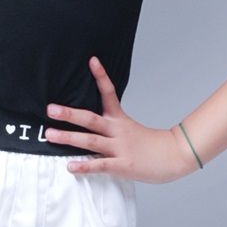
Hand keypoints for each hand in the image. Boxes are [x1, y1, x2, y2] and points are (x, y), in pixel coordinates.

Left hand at [45, 57, 200, 182]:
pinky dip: (84, 165)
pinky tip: (69, 166)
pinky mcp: (123, 165)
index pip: (109, 93)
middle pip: (91, 119)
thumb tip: (90, 123)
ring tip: (50, 135)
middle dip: (69, 114)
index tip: (91, 60)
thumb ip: (111, 126)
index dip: (101, 76)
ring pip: (91, 141)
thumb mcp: (130, 129)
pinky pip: (100, 165)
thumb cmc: (151, 144)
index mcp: (120, 119)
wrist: (176, 156)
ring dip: (69, 137)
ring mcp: (120, 148)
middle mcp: (118, 131)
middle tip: (50, 109)